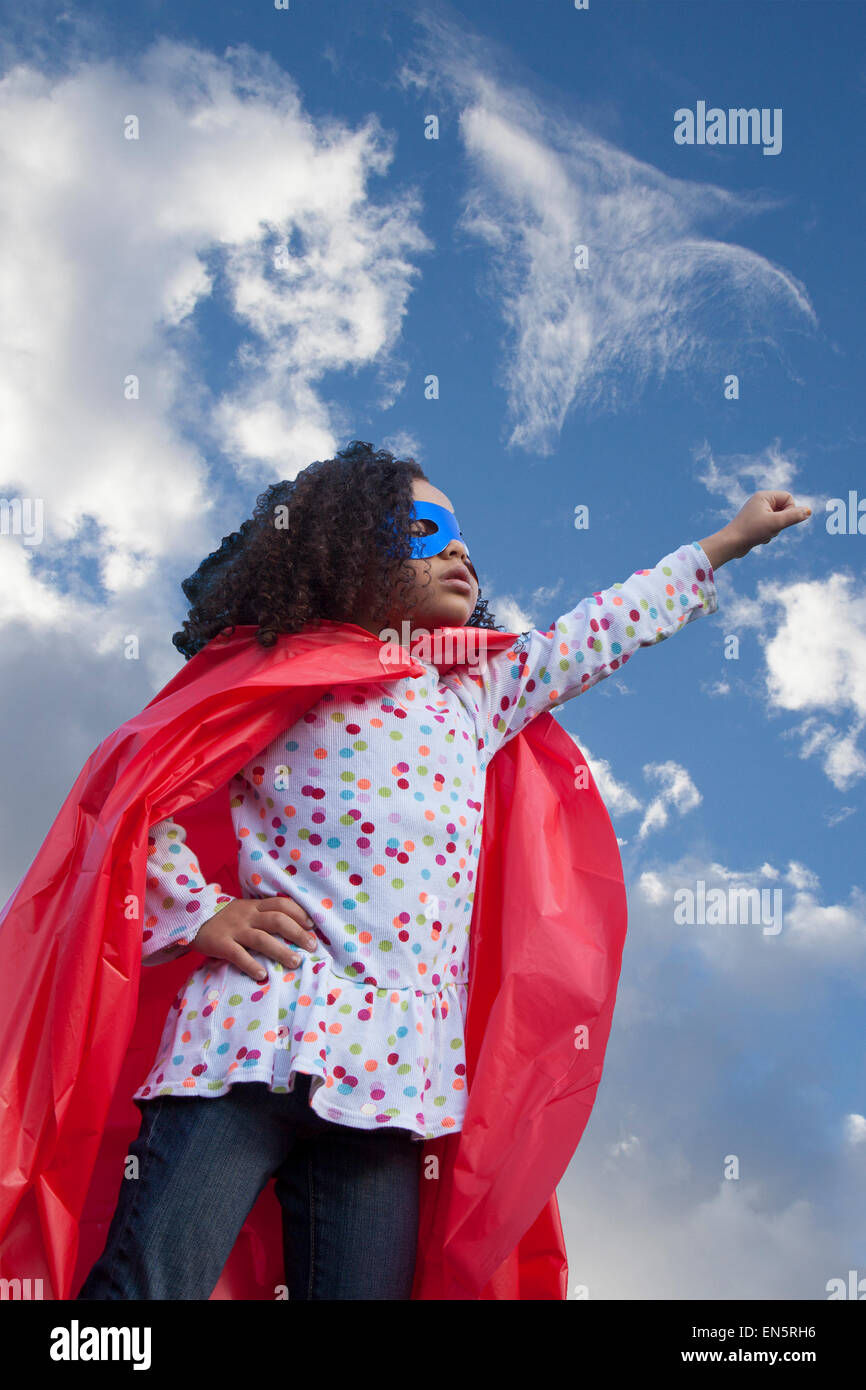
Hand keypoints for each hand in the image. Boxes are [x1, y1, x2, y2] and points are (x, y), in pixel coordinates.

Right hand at [193, 895, 318, 980]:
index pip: (282, 904)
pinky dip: (251, 965)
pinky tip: (262, 975)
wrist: (191, 918)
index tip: (312, 926)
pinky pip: (238, 955)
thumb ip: (264, 915)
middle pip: (277, 921)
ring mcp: (234, 929)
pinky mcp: (221, 943)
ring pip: (261, 938)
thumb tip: (294, 927)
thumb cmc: (225, 918)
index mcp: (255, 906)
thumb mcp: (245, 910)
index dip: (299, 914)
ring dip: (280, 951)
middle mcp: (247, 915)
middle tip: (312, 946)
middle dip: (297, 933)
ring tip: (295, 962)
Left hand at [724, 491, 811, 559]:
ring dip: (774, 530)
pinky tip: (758, 538)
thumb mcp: (777, 523)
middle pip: (785, 510)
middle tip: (769, 528)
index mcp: (764, 496)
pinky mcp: (755, 523)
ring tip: (762, 534)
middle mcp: (760, 502)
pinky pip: (771, 527)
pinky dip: (768, 534)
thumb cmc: (752, 531)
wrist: (731, 544)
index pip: (789, 498)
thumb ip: (794, 516)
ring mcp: (757, 513)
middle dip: (781, 522)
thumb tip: (809, 511)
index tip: (780, 520)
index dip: (790, 510)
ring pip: (779, 520)